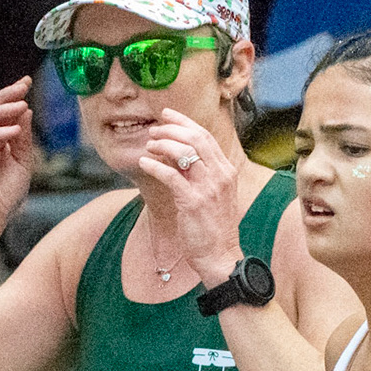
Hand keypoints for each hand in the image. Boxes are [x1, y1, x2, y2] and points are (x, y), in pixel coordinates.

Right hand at [0, 78, 34, 239]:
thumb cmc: (3, 194)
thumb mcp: (22, 162)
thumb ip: (23, 138)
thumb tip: (26, 110)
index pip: (1, 109)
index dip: (12, 94)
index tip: (27, 81)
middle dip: (7, 94)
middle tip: (23, 85)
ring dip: (4, 110)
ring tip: (22, 105)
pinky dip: (0, 133)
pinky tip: (15, 130)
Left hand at [138, 109, 245, 287]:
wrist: (220, 255)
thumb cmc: (213, 226)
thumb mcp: (211, 193)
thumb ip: (198, 172)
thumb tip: (175, 154)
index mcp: (226, 170)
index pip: (205, 136)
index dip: (184, 122)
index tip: (167, 115)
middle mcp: (220, 175)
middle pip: (196, 138)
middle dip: (171, 129)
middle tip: (153, 130)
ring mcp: (208, 188)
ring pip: (184, 152)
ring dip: (162, 144)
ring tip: (148, 146)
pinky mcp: (193, 202)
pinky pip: (171, 176)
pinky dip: (155, 166)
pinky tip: (144, 163)